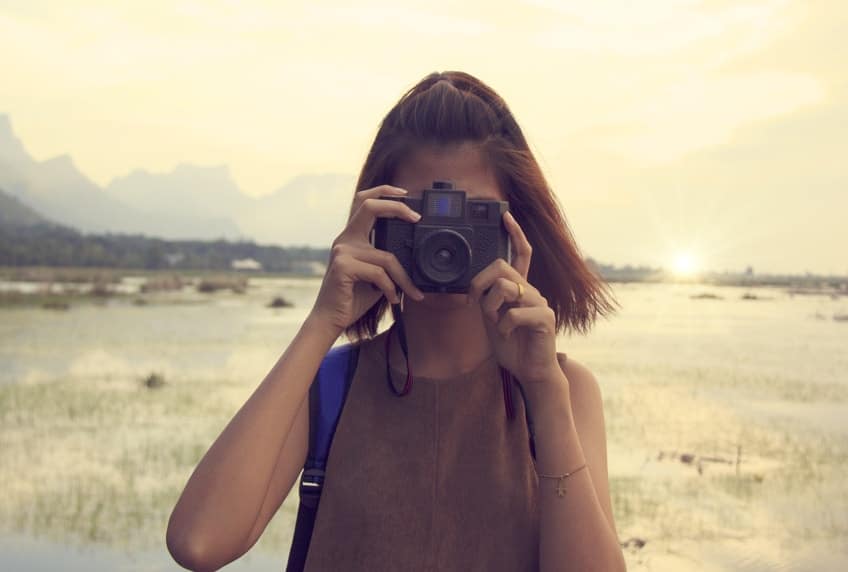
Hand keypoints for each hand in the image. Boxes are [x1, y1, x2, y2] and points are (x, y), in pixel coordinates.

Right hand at [309, 185, 424, 333]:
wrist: (330, 320)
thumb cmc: (353, 298)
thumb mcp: (376, 275)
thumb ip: (387, 260)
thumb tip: (415, 255)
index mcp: (352, 237)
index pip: (364, 201)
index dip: (384, 192)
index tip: (405, 195)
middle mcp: (345, 239)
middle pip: (369, 206)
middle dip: (396, 207)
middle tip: (416, 218)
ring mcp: (342, 251)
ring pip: (387, 256)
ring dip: (404, 278)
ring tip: (412, 292)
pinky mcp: (343, 266)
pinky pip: (379, 273)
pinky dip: (391, 288)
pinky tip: (392, 299)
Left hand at [467, 211, 562, 386]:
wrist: (530, 372)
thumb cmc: (512, 346)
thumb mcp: (492, 319)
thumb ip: (486, 301)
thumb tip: (473, 287)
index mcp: (520, 288)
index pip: (520, 254)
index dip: (515, 234)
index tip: (505, 216)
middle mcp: (532, 290)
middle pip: (503, 267)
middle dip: (481, 283)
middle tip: (477, 303)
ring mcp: (540, 302)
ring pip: (506, 287)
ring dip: (490, 306)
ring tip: (493, 322)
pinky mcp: (545, 318)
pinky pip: (515, 313)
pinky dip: (502, 326)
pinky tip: (506, 335)